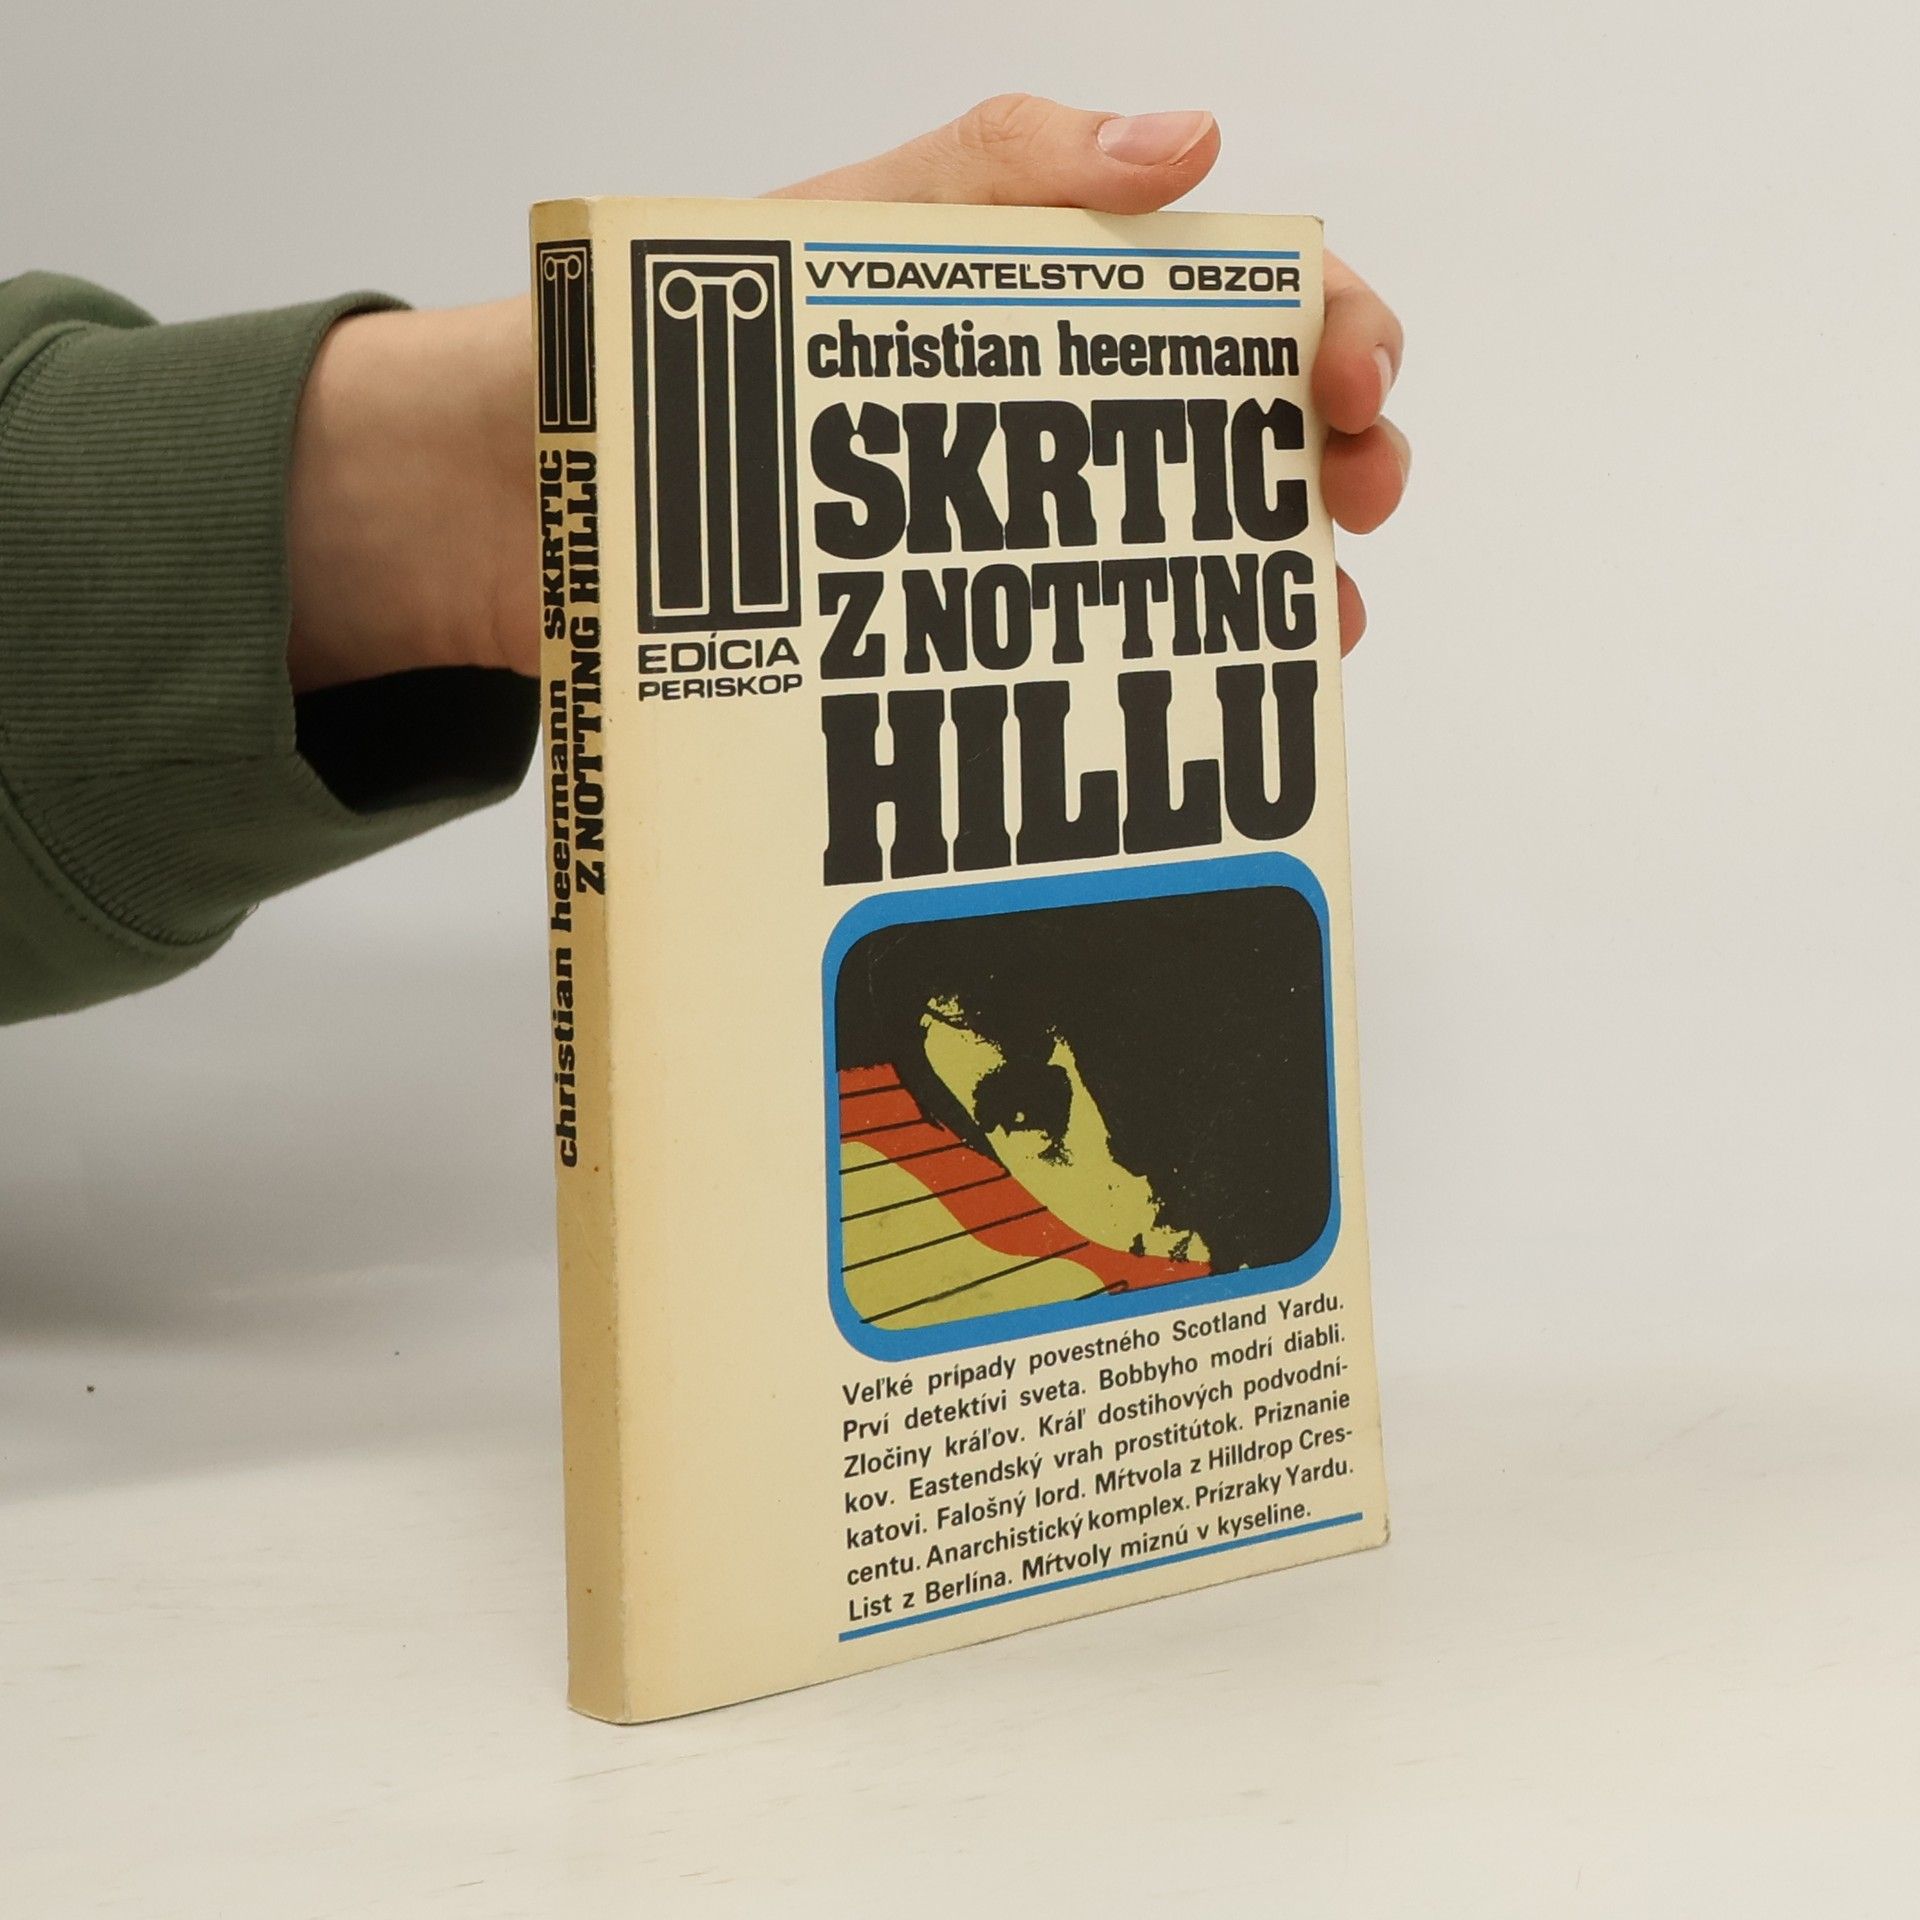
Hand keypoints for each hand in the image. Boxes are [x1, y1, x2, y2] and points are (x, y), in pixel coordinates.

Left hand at [285, 96, 1407, 692]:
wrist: (511, 512)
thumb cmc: (660, 363)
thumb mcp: (831, 242)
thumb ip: (991, 175)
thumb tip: (1183, 143)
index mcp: (1015, 299)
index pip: (1210, 289)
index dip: (1313, 318)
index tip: (1356, 377)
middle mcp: (1018, 417)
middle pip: (1216, 422)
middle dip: (1318, 447)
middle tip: (1360, 491)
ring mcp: (985, 532)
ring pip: (1166, 543)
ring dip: (1263, 571)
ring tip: (1316, 620)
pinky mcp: (939, 636)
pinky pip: (1072, 647)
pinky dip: (1152, 664)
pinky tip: (1195, 690)